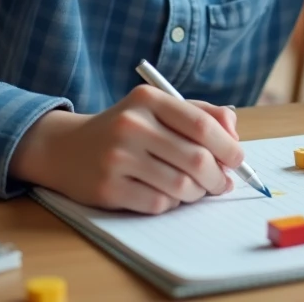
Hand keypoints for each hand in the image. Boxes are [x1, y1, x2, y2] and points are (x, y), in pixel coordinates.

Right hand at [10, 85, 243, 213]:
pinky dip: (170, 203)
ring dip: (195, 193)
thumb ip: (200, 114)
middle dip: (217, 177)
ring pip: (180, 185)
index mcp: (148, 100)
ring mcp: (117, 158)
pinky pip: (158, 203)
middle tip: (221, 183)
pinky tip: (163, 193)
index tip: (237, 160)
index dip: (228, 146)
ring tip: (193, 189)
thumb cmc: (125, 129)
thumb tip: (234, 134)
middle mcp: (131, 125)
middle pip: (195, 159)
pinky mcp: (107, 188)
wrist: (66, 148)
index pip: (201, 125)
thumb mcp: (157, 109)